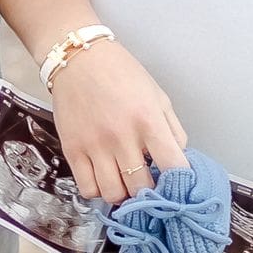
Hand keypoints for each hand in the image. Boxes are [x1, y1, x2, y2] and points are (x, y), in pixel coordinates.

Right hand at [46, 41, 188, 207]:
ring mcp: (95, 145)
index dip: (179, 181)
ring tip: (125, 183)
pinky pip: (87, 188)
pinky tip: (104, 178)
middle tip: (149, 185)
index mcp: (148, 119)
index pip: (173, 166)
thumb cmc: (119, 73)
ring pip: (113, 194)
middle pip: (142, 188)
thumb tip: (180, 159)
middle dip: (149, 191)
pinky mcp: (72, 149)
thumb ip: (172, 129)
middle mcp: (121, 136)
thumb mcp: (157, 95)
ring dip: (123, 194)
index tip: (178, 184)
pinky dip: (98, 191)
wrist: (78, 58)